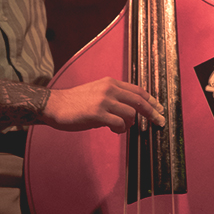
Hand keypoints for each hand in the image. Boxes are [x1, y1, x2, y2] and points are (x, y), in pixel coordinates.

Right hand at [44, 77, 165, 133]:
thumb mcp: (97, 92)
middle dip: (152, 112)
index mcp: (110, 83)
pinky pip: (119, 124)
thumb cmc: (75, 102)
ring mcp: (104, 101)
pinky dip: (120, 130)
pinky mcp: (97, 114)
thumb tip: (130, 110)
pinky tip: (114, 130)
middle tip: (159, 121)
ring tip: (121, 128)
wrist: (54, 105)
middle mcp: (109, 89)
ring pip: (131, 114)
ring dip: (130, 124)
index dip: (152, 100)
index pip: (138, 90)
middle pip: (139, 100)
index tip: (160, 108)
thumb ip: (113, 98)